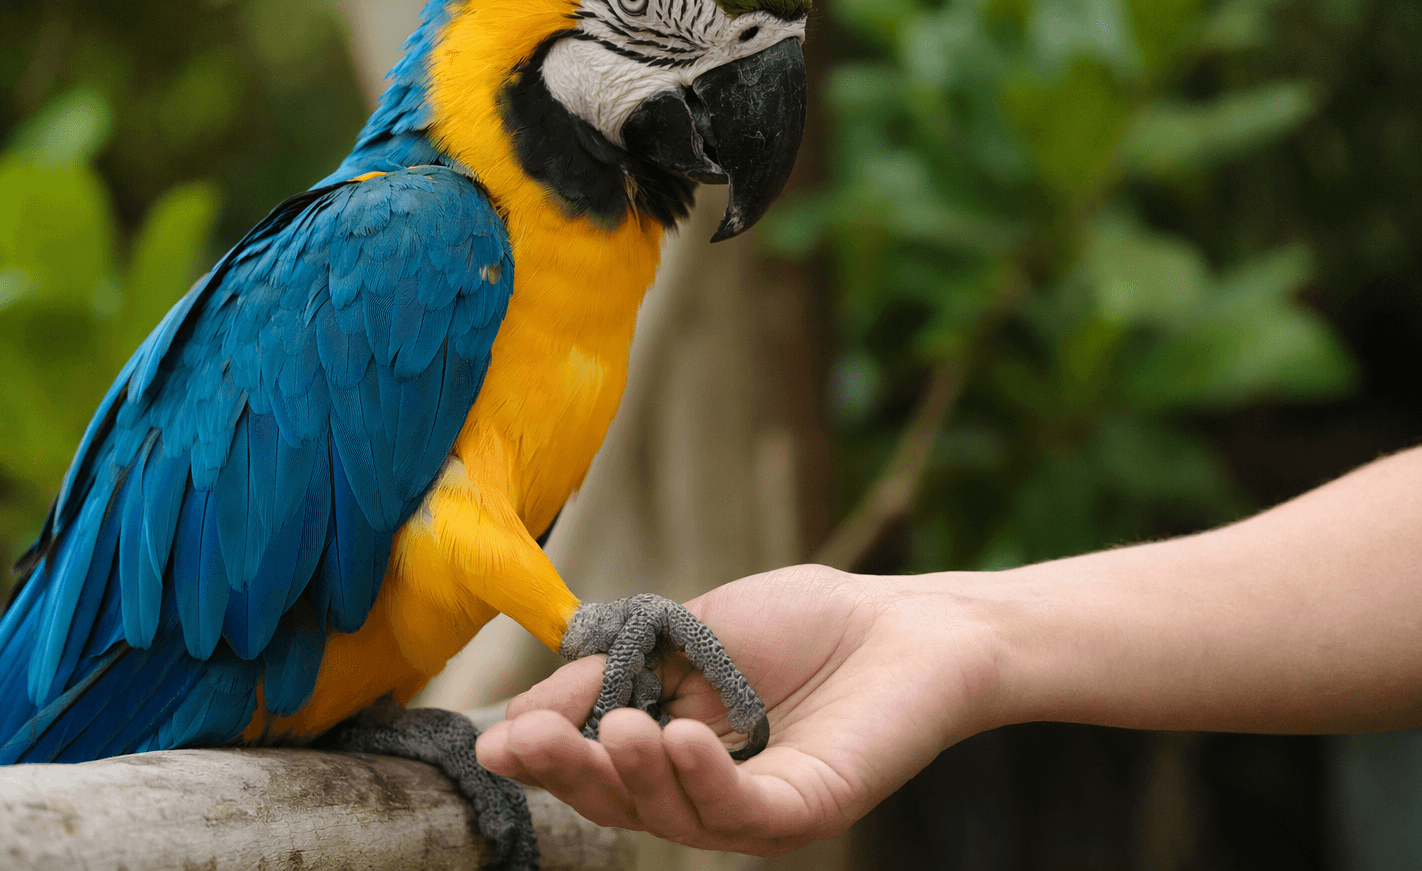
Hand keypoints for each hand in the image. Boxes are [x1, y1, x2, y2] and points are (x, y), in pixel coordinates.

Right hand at [475, 564, 998, 855]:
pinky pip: (743, 815)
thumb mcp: (687, 633)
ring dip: (636, 775)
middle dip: (570, 776)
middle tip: (530, 742)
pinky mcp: (807, 810)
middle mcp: (707, 789)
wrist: (907, 620)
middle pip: (621, 803)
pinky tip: (682, 737)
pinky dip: (704, 780)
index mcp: (673, 746)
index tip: (498, 739)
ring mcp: (757, 806)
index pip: (596, 766)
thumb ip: (615, 671)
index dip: (546, 756)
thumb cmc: (805, 620)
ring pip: (673, 817)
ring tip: (618, 730)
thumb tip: (517, 710)